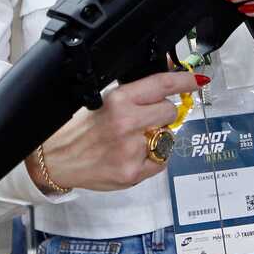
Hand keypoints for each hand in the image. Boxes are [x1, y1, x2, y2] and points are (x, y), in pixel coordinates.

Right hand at [27, 70, 201, 192]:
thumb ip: (135, 94)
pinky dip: (151, 158)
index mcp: (118, 100)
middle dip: (162, 114)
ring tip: (131, 140)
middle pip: (169, 112)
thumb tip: (167, 81)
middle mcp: (127, 123)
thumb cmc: (78, 129)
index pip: (161, 85)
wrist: (56, 159)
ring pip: (167, 137)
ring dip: (156, 137)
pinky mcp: (133, 172)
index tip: (198, 80)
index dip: (184, 81)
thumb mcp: (104, 100)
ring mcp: (131, 150)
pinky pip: (160, 161)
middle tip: (144, 118)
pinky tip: (131, 155)